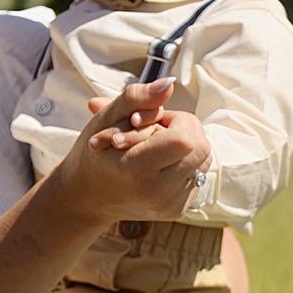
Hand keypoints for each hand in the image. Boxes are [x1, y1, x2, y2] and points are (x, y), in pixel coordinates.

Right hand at [54, 86, 210, 225]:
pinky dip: (184, 163)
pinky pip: (199, 175)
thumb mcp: (107, 118)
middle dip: (184, 130)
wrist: (88, 198)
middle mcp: (156, 193)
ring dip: (186, 146)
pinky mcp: (179, 209)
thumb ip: (138, 97)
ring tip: (158, 147)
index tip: (155, 122)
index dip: (176, 121)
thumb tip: (170, 83)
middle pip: (201, 147)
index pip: (184, 138)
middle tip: (157, 131)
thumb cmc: (95, 153)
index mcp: (135, 169)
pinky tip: (160, 165)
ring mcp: (170, 204)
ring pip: (204, 160)